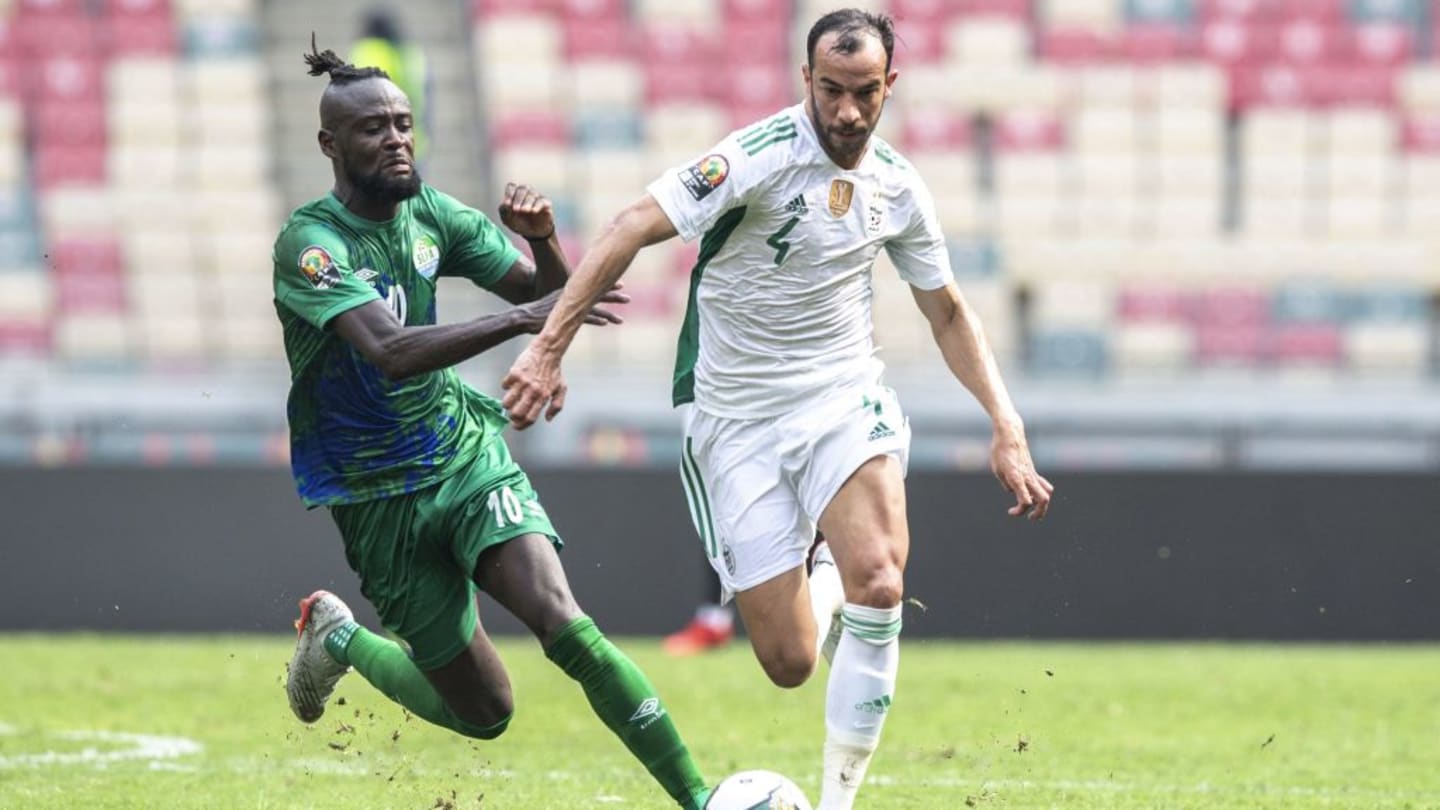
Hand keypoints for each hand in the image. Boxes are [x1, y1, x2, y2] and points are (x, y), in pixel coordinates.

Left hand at [498, 182, 554, 240]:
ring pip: (532, 194)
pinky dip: (537, 205)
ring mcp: (536, 197)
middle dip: (518, 199)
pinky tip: (533, 211)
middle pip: (522, 189)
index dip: (509, 194)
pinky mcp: (546, 203)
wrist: (532, 233)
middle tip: (516, 209)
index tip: (507, 204)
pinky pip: (542, 201)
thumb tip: (506, 204)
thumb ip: (504, 210)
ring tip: (525, 211)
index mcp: (515, 194)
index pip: (512, 186)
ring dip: (527, 202)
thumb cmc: (519, 222)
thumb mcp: (507, 219)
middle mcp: (526, 192)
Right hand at [502, 343, 565, 429]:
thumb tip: (548, 419)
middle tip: (512, 414)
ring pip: (507, 402)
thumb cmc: (554, 370)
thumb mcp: (561, 388)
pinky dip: (506, 386)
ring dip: (507, 404)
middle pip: (516, 413)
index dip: (521, 425)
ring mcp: (523, 382)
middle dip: (512, 417)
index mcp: (544, 397)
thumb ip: (556, 405)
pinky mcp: (514, 373)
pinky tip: (512, 383)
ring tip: (511, 400)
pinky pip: (504, 386)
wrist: (547, 351)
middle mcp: (533, 391)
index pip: (530, 418)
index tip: (517, 426)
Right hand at [514, 285, 629, 333]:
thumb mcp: (555, 304)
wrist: (524, 316)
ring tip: (621, 320)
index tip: (621, 285)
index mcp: (571, 292)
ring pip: (594, 309)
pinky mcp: (566, 318)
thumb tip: (574, 306)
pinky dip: (595, 320)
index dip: (607, 286)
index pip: (593, 287)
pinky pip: (585, 319)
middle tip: (628, 298)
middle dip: (614, 297)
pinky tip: (606, 323)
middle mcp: (572, 297)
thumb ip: (566, 303)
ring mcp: (570, 307)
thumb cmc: (537, 312)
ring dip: (609, 313)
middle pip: (597, 295)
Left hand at [990, 426, 1052, 520]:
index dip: (1020, 511)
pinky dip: (1040, 493)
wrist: (1010, 434)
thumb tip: (1014, 491)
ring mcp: (1033, 473)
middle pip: (1043, 500)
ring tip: (1033, 508)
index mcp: (1017, 478)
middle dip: (1039, 513)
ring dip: (1043, 503)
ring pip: (1047, 492)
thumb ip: (1006, 484)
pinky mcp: (1033, 470)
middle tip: (1029, 517)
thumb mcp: (997, 470)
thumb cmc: (1000, 450)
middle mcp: (1028, 477)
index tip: (1010, 511)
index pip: (1025, 501)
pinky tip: (1029, 493)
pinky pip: (1043, 484)